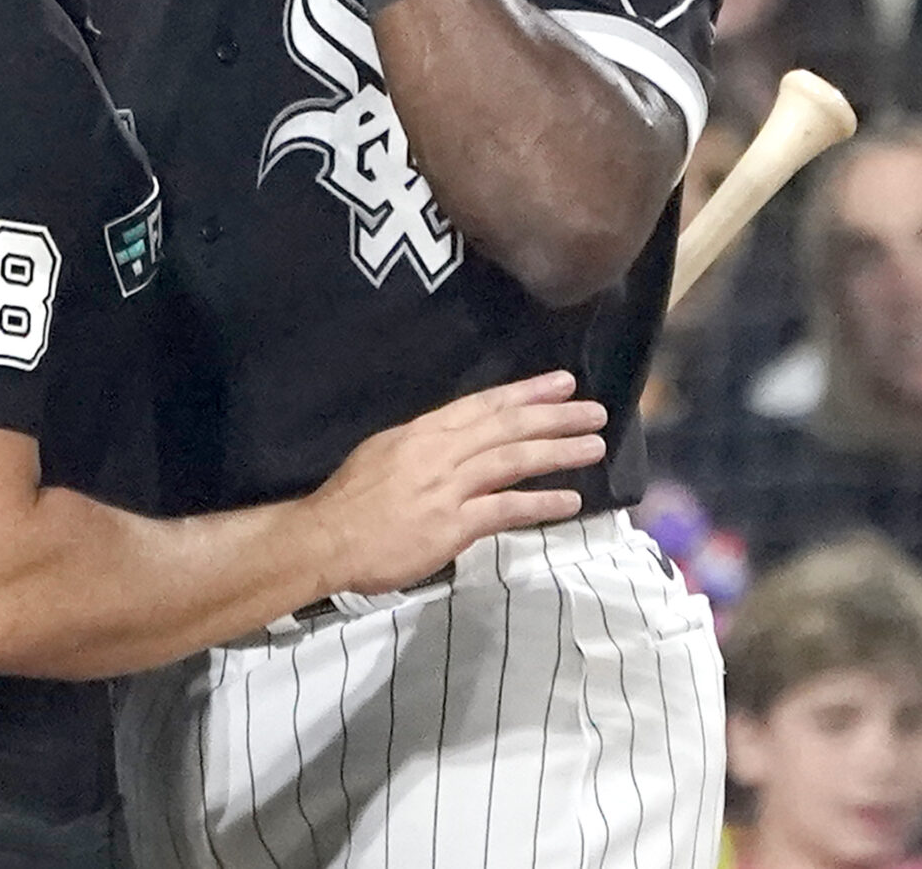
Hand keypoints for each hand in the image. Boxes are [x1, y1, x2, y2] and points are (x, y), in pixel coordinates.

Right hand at [306, 369, 606, 595]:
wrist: (326, 537)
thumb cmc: (350, 500)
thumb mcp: (385, 453)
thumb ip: (424, 446)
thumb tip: (456, 442)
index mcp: (424, 432)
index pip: (484, 405)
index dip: (526, 394)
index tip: (561, 384)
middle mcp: (441, 451)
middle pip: (507, 427)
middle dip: (554, 416)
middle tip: (594, 411)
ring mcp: (449, 487)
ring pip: (513, 460)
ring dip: (558, 451)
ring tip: (593, 446)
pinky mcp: (454, 524)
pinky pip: (505, 509)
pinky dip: (539, 502)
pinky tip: (569, 500)